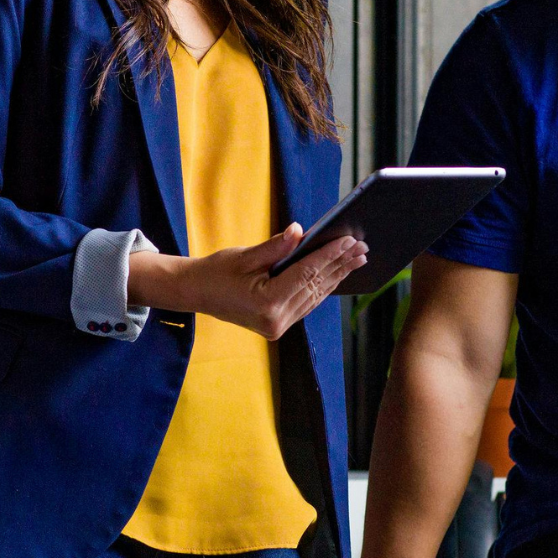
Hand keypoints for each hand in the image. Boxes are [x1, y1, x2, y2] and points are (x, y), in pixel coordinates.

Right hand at [129, 227, 367, 340]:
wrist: (195, 294)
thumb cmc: (216, 272)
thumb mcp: (244, 256)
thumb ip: (276, 247)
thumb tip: (301, 231)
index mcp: (267, 304)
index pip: (306, 274)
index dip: (329, 255)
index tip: (348, 240)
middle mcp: (276, 320)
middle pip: (316, 286)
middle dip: (340, 265)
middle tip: (362, 247)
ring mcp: (279, 326)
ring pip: (316, 297)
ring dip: (337, 276)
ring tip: (357, 258)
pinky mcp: (278, 325)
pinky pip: (307, 303)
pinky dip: (323, 286)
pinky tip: (337, 273)